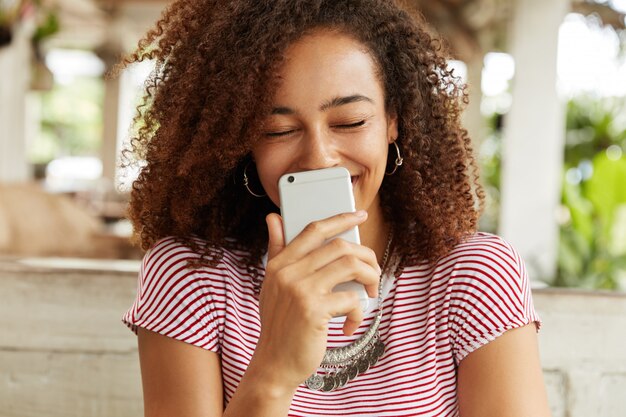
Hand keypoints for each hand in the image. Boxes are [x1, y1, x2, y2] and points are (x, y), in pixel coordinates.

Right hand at [250, 210, 380, 390]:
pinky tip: (350, 324)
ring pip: (350, 265)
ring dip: (370, 277)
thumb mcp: (272, 285)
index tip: (359, 215)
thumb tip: (273, 217)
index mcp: (279, 264)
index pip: (313, 229)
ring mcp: (300, 290)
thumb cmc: (279, 324)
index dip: (340, 218)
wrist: (274, 364)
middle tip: (373, 273)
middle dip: (366, 256)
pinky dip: (359, 312)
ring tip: (370, 293)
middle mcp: (288, 272)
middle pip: (339, 245)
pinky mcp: (314, 311)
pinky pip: (351, 299)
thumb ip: (276, 251)